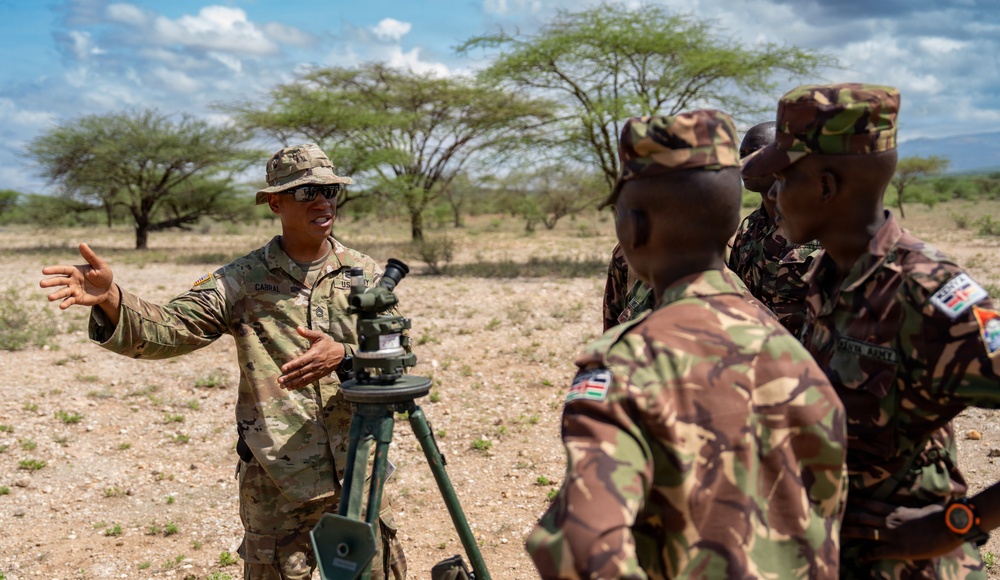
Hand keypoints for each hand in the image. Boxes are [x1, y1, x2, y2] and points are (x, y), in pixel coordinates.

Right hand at [40, 243, 115, 309]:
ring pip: (63, 292)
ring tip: (49, 298)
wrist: (108, 289)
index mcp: (75, 270)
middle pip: (59, 281)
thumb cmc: (103, 274)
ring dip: (56, 295)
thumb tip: (82, 244)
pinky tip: (61, 306)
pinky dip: (65, 303)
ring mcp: (73, 290)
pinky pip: (70, 301)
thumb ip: (90, 256)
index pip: (62, 269)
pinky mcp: (77, 299)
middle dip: (51, 282)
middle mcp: (72, 280)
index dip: (53, 270)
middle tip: (41, 284)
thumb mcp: (99, 265)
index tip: (43, 271)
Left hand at [277, 326, 345, 389]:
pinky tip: (291, 388)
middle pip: (300, 372)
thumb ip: (309, 333)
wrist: (341, 355)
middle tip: (279, 380)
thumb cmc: (328, 344)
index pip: (301, 361)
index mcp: (314, 354)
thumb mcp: (320, 336)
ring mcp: (316, 371)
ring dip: (292, 383)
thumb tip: (298, 328)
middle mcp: (314, 364)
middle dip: (289, 376)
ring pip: (303, 378)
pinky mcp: (318, 376)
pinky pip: (307, 381)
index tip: (283, 368)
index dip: (292, 365)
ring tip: (283, 386)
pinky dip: (299, 385)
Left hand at [842, 498, 960, 561]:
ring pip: (864, 531)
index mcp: (897, 510)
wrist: (949, 527)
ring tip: (836, 533)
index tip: (844, 498)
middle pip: (862, 516)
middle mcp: (890, 520)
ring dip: (850, 532)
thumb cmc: (942, 516)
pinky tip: (861, 558)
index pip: (871, 503)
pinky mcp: (898, 548)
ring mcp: (892, 534)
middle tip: (831, 515)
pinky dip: (867, 555)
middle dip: (846, 516)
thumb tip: (923, 509)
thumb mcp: (926, 509)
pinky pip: (877, 552)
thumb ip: (917, 509)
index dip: (857, 501)